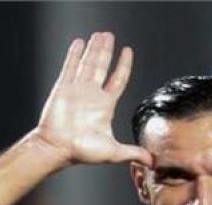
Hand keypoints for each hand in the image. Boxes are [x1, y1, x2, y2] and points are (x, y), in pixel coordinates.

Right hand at [34, 33, 151, 165]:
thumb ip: (133, 152)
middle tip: (110, 36)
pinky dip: (74, 54)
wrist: (58, 149)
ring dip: (94, 48)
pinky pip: (70, 67)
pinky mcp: (63, 88)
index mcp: (105, 106)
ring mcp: (77, 90)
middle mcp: (92, 95)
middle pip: (102, 66)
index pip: (118, 80)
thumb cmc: (82, 152)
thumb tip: (152, 162)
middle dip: (106, 51)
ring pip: (88, 63)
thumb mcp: (113, 152)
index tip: (128, 51)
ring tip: (99, 34)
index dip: (123, 65)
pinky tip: (79, 42)